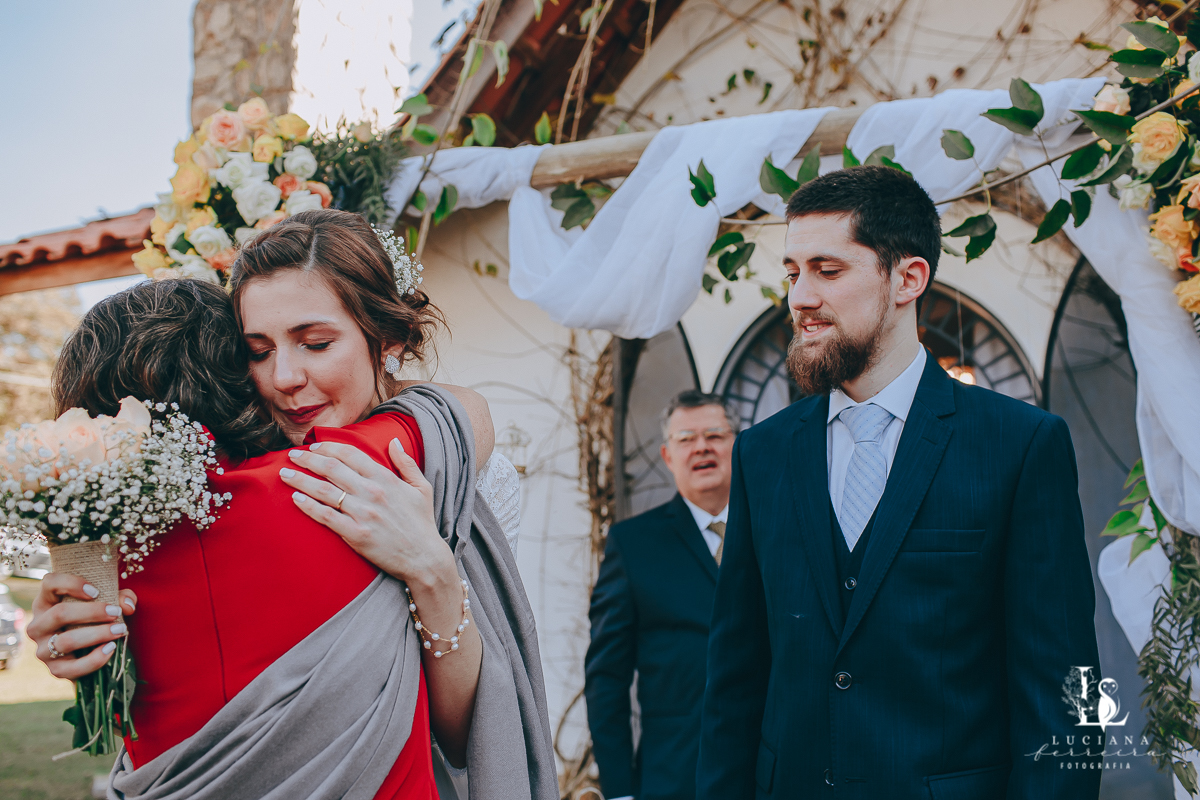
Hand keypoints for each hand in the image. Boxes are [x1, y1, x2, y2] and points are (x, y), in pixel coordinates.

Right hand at [27, 573, 136, 679]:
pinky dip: (94, 659)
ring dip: (97, 634)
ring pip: (66, 641)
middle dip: (92, 612)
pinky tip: (111, 648)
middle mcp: (38, 625)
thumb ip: (120, 597)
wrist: (88, 654)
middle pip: (59, 613)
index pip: (49, 583)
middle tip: (116, 612)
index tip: (96, 591)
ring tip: (120, 629)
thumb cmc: (96, 619)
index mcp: (46, 602)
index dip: (71, 584)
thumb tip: (128, 605)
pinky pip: (73, 668)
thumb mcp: (106, 602)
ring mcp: (43, 649)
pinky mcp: (55, 670)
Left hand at [280, 438, 454, 586]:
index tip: (314, 446)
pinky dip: (308, 505)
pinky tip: (295, 498)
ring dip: (301, 480)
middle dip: (308, 459)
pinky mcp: (355, 534)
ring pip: (324, 490)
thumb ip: (406, 463)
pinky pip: (325, 516)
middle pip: (332, 469)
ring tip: (285, 474)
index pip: (351, 454)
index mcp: (386, 479)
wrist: (424, 558)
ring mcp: (362, 514)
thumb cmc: (422, 523)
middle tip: (292, 456)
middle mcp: (372, 493)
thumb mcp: (422, 488)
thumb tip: (394, 441)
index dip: (329, 447)